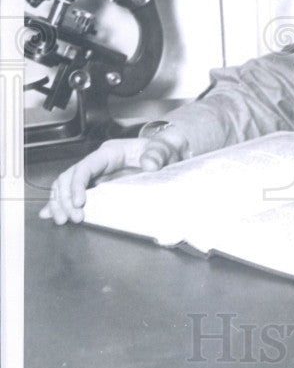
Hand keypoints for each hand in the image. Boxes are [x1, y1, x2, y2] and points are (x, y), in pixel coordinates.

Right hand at [40, 128, 188, 224]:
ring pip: (66, 185)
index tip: (80, 202)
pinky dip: (61, 203)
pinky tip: (50, 214)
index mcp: (111, 153)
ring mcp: (97, 175)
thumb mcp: (166, 147)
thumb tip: (150, 165)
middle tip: (74, 218)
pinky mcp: (99, 185)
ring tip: (62, 220)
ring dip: (60, 203)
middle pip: (70, 177)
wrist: (169, 151)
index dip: (78, 184)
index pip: (85, 166)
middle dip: (66, 198)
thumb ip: (158, 153)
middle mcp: (99, 163)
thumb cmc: (164, 147)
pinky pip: (74, 193)